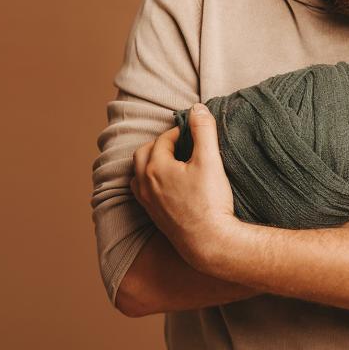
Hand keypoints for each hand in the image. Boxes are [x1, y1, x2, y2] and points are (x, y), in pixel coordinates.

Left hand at [131, 104, 238, 270]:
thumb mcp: (210, 160)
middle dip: (159, 144)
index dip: (179, 132)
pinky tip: (164, 184)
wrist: (210, 242)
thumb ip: (203, 130)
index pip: (163, 140)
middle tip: (180, 143)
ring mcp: (147, 202)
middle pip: (143, 154)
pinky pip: (141, 192)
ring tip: (169, 160)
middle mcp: (144, 184)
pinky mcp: (153, 216)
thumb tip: (198, 108)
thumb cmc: (209, 201)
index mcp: (155, 167)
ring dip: (150, 163)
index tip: (194, 132)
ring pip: (138, 174)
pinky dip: (149, 181)